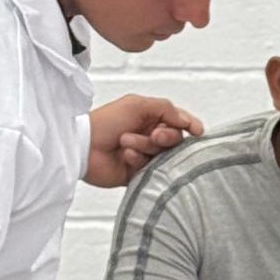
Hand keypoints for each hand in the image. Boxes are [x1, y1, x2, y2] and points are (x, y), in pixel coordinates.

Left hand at [86, 94, 203, 186]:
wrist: (82, 146)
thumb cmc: (106, 121)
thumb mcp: (137, 105)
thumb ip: (166, 108)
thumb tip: (188, 122)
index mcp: (152, 119)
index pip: (180, 123)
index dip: (190, 126)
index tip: (196, 131)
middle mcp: (151, 137)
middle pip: (176, 141)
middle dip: (166, 137)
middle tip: (154, 135)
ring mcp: (145, 156)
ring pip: (164, 156)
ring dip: (146, 147)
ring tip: (126, 143)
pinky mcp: (138, 174)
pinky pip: (152, 171)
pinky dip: (139, 160)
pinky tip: (126, 156)